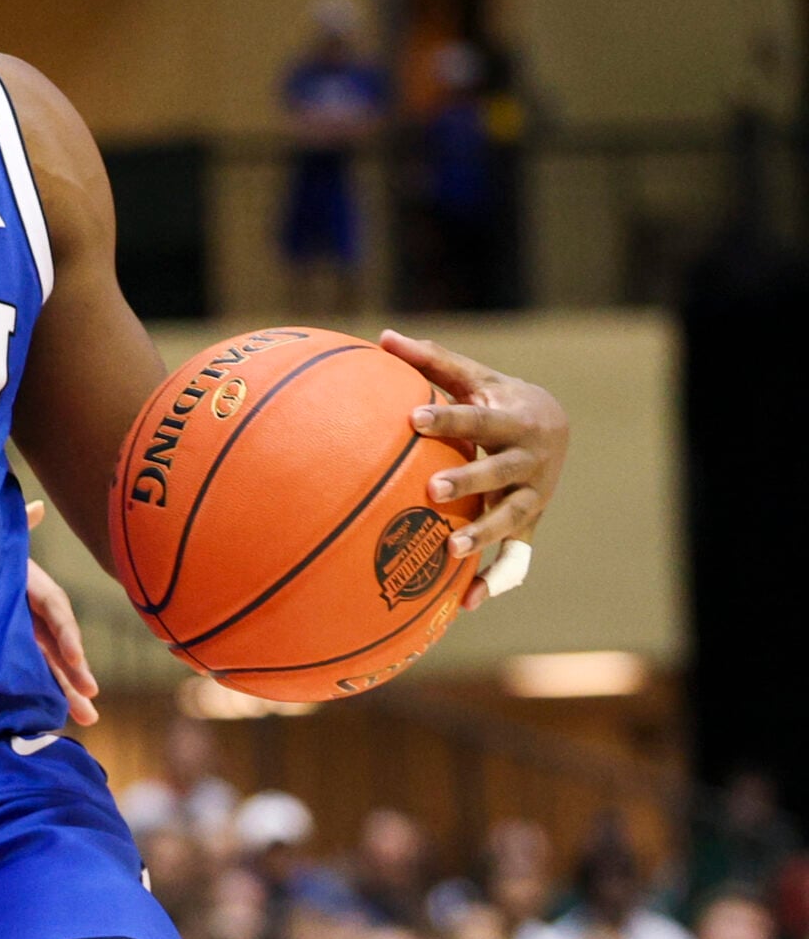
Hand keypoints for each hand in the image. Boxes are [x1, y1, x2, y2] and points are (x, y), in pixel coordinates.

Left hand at [23, 499, 99, 725]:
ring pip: (53, 664)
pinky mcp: (16, 650)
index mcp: (33, 586)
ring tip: (88, 720)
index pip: (57, 610)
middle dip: (76, 672)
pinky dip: (47, 693)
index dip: (68, 634)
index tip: (76, 658)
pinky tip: (58, 717)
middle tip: (91, 698)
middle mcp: (36, 612)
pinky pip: (35, 673)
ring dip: (69, 691)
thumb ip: (15, 526)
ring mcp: (29, 634)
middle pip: (61, 644)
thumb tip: (35, 505)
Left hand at [382, 329, 569, 608]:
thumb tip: (382, 337)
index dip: (447, 417)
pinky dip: (496, 580)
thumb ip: (431, 359)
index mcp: (513, 418)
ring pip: (513, 518)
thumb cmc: (497, 395)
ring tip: (449, 551)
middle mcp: (528, 459)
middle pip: (500, 471)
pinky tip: (465, 601)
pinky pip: (518, 559)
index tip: (413, 417)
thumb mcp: (473, 375)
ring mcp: (533, 495)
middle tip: (431, 489)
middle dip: (469, 480)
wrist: (555, 425)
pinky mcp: (530, 524)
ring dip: (484, 535)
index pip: (477, 418)